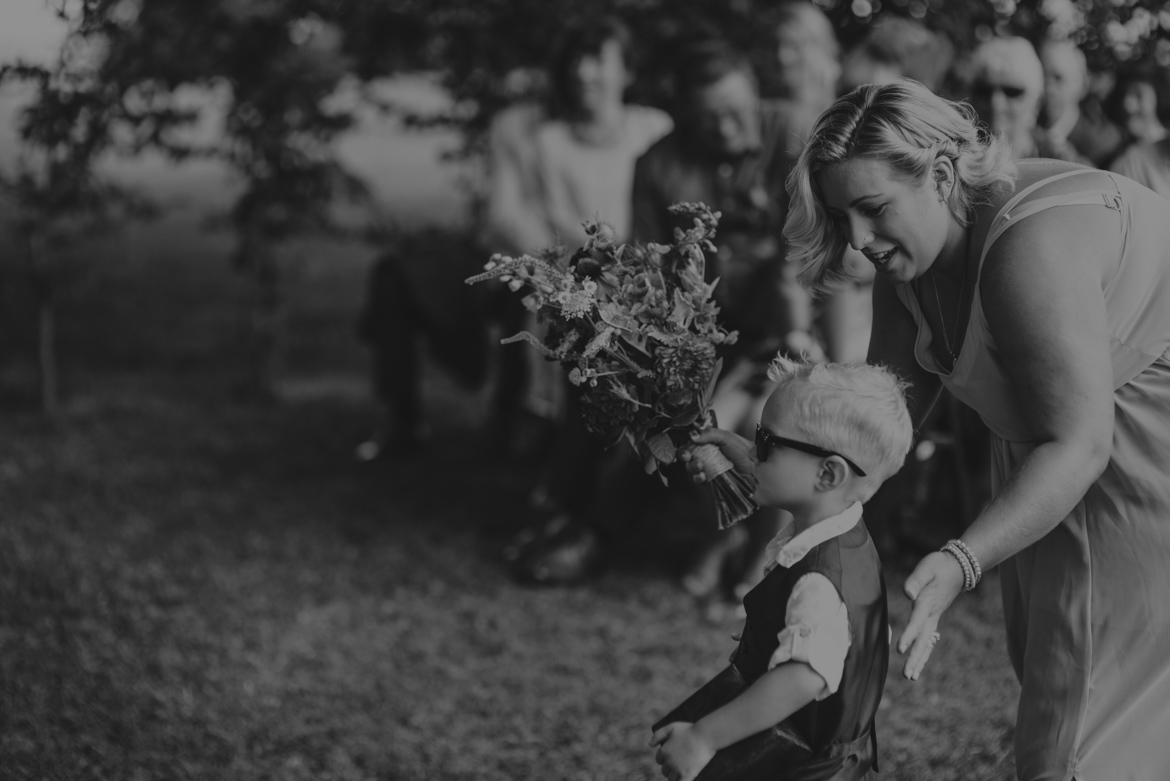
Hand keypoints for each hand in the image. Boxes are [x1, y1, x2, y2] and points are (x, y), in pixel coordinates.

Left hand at [650, 722, 715, 780]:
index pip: (659, 760)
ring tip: (682, 772)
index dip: (665, 758)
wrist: (706, 735)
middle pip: (665, 770)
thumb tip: (649, 745)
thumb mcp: (671, 727)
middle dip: (670, 768)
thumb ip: (658, 735)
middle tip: (679, 764)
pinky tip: (682, 779)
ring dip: (675, 776)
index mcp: (664, 751)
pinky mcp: (688, 774)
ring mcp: (678, 769)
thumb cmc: (689, 730)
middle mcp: (669, 761)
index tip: (673, 756)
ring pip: (671, 778)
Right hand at [678, 428, 753, 484]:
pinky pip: (700, 480)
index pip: (692, 443)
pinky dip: (698, 478)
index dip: (685, 446)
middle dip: (685, 456)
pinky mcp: (713, 481)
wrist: (758, 468)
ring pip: (692, 468)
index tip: (685, 449)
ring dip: (692, 467)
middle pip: (689, 456)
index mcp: (710, 443)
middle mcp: (708, 455)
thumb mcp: (727, 438)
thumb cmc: (745, 451)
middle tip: (687, 457)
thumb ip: (709, 434)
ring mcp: (710, 468)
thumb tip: (692, 436)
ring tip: (699, 465)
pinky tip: (702, 476)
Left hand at [897, 551, 964, 680]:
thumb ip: (916, 580)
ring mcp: (934, 618)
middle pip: (923, 641)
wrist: (957, 568)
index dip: (908, 636)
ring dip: (919, 660)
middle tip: (907, 676)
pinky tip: (918, 664)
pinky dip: (924, 653)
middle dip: (915, 659)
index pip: (916, 622)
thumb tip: (907, 594)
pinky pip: (929, 640)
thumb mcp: (926, 568)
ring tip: (911, 677)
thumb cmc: (938, 566)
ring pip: (927, 644)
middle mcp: (931, 615)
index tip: (900, 650)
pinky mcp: (933, 618)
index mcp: (927, 603)